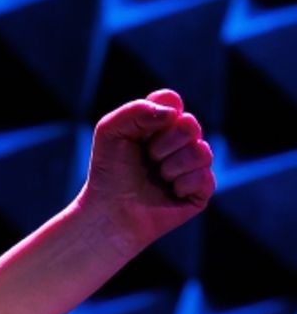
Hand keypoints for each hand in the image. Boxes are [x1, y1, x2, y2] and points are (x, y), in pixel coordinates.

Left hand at [78, 89, 215, 253]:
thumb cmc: (109, 172)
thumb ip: (135, 110)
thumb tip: (174, 114)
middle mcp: (180, 141)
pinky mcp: (201, 190)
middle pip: (190, 124)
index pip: (171, 101)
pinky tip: (169, 192)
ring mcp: (193, 164)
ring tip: (158, 177)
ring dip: (172, 166)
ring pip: (201, 151)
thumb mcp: (110, 132)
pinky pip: (205, 177)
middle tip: (148, 158)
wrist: (109, 212)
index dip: (157, 115)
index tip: (139, 133)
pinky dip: (182, 185)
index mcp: (160, 123)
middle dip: (164, 144)